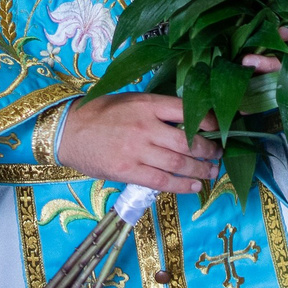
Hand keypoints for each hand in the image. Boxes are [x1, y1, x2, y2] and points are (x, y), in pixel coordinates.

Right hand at [57, 92, 219, 192]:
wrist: (67, 131)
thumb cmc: (100, 113)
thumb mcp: (130, 100)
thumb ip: (156, 109)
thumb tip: (188, 121)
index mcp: (146, 104)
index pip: (185, 110)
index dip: (208, 121)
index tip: (219, 128)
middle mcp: (144, 126)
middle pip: (187, 140)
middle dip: (208, 150)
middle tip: (218, 154)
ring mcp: (136, 150)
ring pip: (178, 163)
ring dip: (200, 170)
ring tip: (211, 172)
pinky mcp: (127, 171)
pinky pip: (162, 181)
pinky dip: (182, 186)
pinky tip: (194, 187)